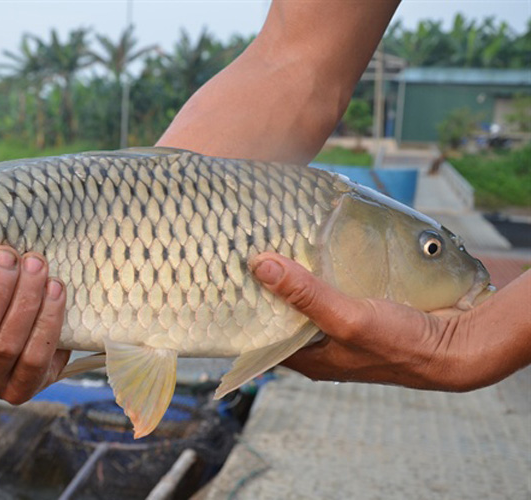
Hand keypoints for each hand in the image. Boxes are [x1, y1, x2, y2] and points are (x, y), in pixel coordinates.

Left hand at [249, 252, 488, 391]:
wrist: (458, 344)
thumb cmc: (401, 344)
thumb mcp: (346, 318)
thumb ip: (305, 294)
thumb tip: (261, 266)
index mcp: (310, 359)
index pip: (262, 337)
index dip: (244, 313)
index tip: (227, 282)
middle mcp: (321, 346)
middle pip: (283, 315)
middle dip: (266, 288)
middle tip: (245, 254)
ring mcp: (341, 328)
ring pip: (307, 299)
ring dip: (295, 276)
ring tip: (272, 244)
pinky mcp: (361, 309)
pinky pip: (332, 288)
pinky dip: (322, 271)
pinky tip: (314, 247)